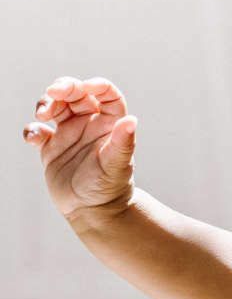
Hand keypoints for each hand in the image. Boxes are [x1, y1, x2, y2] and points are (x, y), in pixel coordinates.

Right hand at [23, 75, 136, 225]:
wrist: (93, 213)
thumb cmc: (109, 190)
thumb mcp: (116, 165)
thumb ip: (123, 143)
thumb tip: (132, 121)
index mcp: (109, 126)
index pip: (107, 95)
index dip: (98, 85)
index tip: (85, 86)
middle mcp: (89, 126)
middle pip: (76, 93)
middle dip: (64, 87)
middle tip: (54, 93)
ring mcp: (69, 135)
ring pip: (55, 105)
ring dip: (45, 103)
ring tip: (43, 115)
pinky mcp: (51, 148)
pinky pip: (36, 130)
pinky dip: (32, 130)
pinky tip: (35, 140)